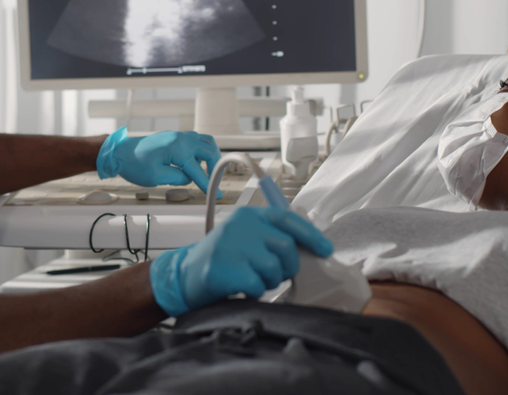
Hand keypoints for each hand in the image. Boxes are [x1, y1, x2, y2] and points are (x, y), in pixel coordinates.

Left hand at [97, 128, 220, 194]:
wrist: (120, 152)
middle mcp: (181, 139)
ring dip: (210, 157)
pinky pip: (196, 141)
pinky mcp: (175, 137)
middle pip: (209, 151)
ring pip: (206, 142)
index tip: (216, 195)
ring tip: (207, 172)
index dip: (208, 184)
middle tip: (214, 182)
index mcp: (177, 148)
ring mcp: (179, 136)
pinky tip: (195, 163)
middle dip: (214, 168)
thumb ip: (177, 178)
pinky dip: (201, 151)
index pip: (198, 170)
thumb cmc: (134, 164)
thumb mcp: (156, 177)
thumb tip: (188, 178)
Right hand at [148, 207, 333, 316]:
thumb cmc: (221, 260)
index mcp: (248, 215)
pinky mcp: (224, 268)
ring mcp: (231, 246)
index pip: (288, 219)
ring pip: (274, 269)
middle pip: (286, 248)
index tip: (325, 249)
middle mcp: (240, 226)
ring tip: (250, 279)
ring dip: (268, 281)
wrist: (182, 276)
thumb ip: (270, 237)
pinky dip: (253, 292)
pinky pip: (257, 285)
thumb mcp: (244, 238)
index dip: (311, 235)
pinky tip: (239, 287)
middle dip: (287, 267)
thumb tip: (310, 247)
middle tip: (273, 274)